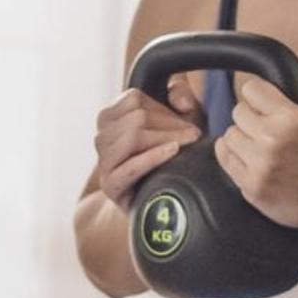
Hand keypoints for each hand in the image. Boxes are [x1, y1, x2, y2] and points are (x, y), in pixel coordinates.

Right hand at [92, 80, 202, 204]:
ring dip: (163, 139)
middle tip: (194, 135)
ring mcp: (104, 162)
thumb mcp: (182, 120)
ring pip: (130, 139)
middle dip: (169, 125)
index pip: (133, 99)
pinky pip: (128, 168)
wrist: (161, 201)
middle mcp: (102, 136)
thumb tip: (180, 100)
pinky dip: (151, 158)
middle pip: (134, 119)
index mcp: (112, 117)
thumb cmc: (172, 155)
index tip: (187, 122)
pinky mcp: (110, 185)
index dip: (163, 107)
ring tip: (185, 144)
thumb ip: (182, 96)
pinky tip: (172, 152)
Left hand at [219, 75, 297, 230]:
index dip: (258, 95)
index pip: (251, 89)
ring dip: (242, 138)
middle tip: (265, 128)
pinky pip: (224, 158)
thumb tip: (282, 73)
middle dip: (251, 118)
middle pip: (238, 112)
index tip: (264, 104)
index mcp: (290, 117)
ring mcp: (259, 164)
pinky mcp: (250, 185)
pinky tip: (248, 157)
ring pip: (229, 135)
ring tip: (259, 146)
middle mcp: (271, 139)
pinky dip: (233, 155)